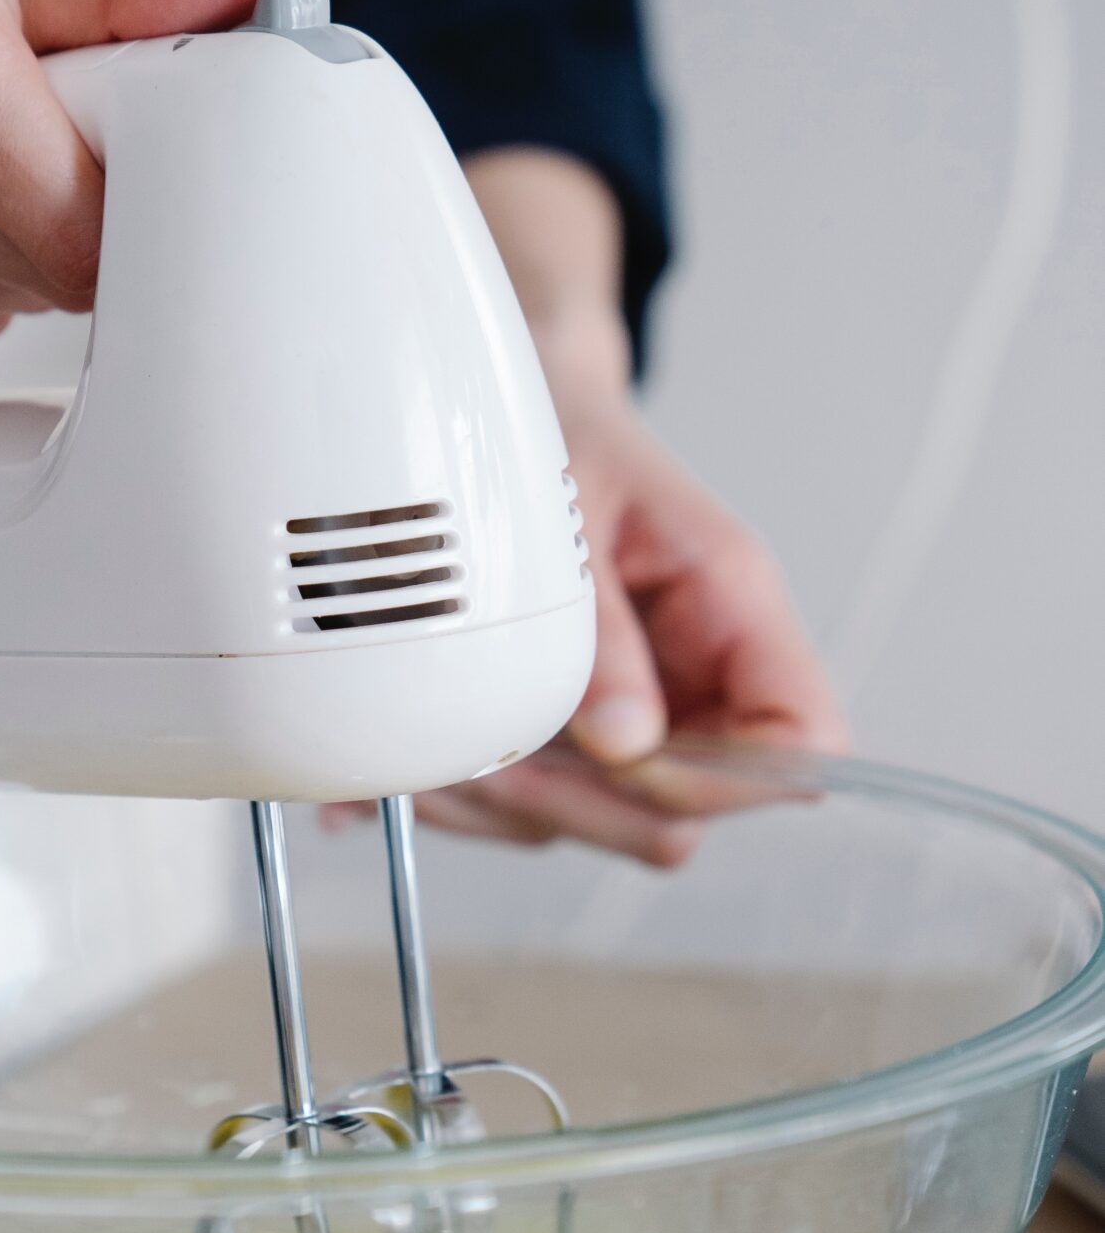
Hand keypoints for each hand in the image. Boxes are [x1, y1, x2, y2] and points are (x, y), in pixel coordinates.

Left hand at [377, 152, 847, 865]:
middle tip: (499, 764)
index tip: (627, 762)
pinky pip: (542, 809)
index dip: (729, 781)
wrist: (517, 410)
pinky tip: (428, 758)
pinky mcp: (577, 736)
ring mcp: (639, 714)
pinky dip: (477, 799)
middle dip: (591, 805)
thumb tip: (624, 742)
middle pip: (693, 809)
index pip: (804, 741)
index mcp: (734, 605)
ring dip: (515, 804)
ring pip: (606, 822)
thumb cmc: (557, 435)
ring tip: (440, 755)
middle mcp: (697, 675)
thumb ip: (601, 635)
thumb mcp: (569, 514)